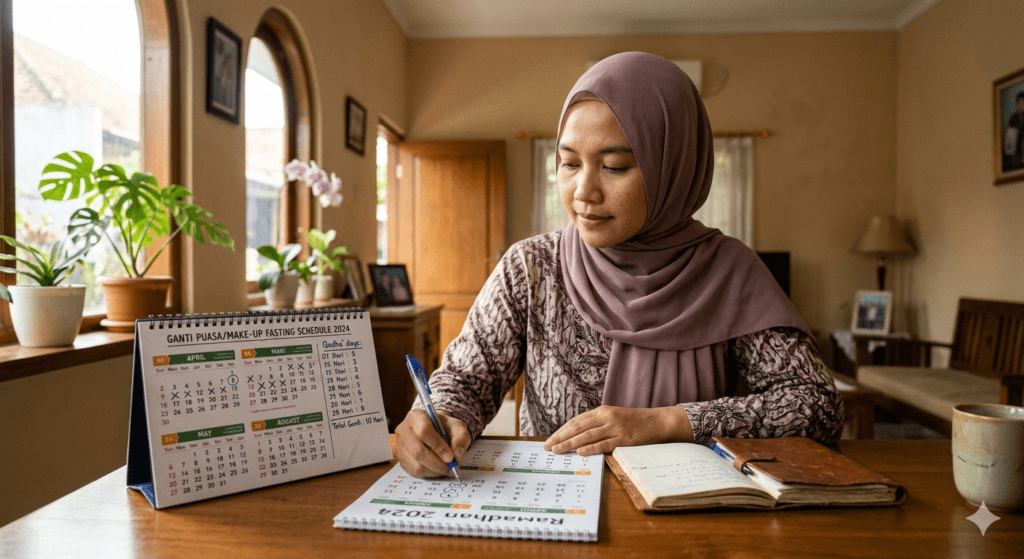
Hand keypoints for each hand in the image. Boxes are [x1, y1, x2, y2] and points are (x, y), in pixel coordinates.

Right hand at [395, 409, 470, 477]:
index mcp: (416, 416)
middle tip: (451, 468)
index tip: (450, 457)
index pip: (423, 431)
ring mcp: (399, 445)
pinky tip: (437, 470)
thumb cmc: (444, 427)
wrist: (434, 430)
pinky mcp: (400, 459)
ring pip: (415, 465)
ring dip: (434, 471)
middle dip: (437, 463)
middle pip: (418, 451)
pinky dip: (428, 474)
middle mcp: (403, 430)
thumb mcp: (457, 427)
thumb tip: (456, 454)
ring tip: (446, 469)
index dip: (438, 446)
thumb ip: (461, 438)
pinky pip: (413, 472)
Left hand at [543, 405, 692, 455]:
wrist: (658, 421)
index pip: (576, 421)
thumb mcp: (614, 417)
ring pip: (587, 435)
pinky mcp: (624, 438)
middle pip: (578, 427)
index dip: (562, 430)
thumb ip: (598, 424)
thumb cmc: (635, 422)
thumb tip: (578, 437)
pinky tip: (580, 452)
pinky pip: (604, 444)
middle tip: (547, 446)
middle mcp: (606, 417)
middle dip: (560, 437)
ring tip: (557, 450)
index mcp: (602, 411)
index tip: (550, 439)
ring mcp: (615, 427)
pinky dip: (590, 448)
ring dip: (570, 443)